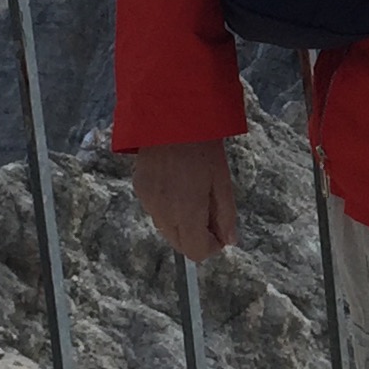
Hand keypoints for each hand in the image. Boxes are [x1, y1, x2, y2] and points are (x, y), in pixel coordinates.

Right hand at [133, 139, 237, 259]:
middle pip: (179, 244)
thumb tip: (229, 241)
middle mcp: (163, 212)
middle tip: (209, 213)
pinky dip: (168, 209)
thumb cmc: (203, 147)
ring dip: (182, 224)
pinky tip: (177, 187)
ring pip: (166, 229)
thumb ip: (225, 215)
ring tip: (193, 196)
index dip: (211, 247)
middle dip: (196, 237)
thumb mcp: (222, 181)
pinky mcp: (139, 188)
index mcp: (187, 212)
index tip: (220, 232)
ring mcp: (148, 201)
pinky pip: (155, 211)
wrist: (171, 117)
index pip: (195, 251)